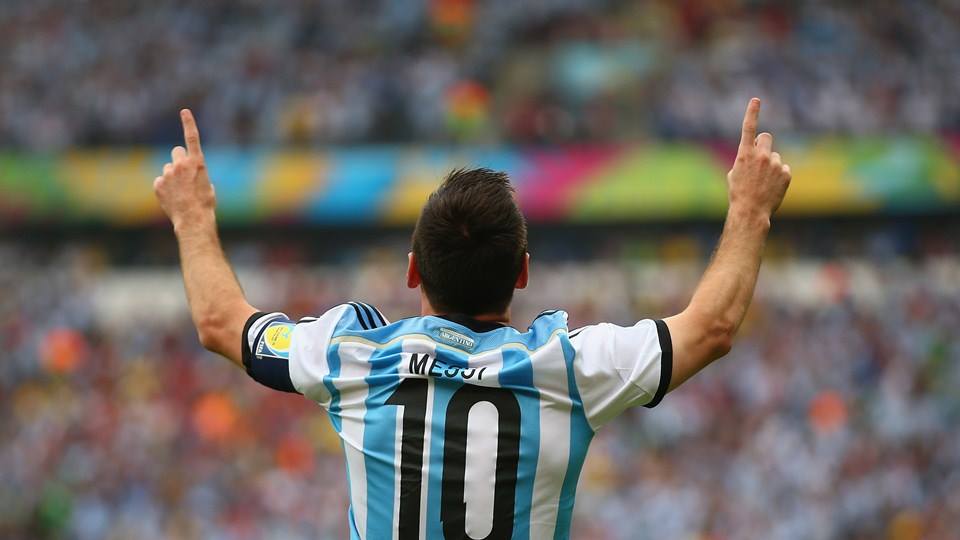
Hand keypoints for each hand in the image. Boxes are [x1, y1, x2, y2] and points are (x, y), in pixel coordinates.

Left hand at [154, 109, 215, 229]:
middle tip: (183, 174)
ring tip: (180, 192)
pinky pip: (161, 181)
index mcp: (197, 163)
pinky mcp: (158, 184)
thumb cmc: (205, 204)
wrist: (193, 219)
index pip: (192, 138)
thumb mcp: (208, 186)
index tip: (184, 111)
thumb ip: (198, 175)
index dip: (188, 123)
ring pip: (168, 169)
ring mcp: (168, 174)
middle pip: (175, 152)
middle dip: (178, 160)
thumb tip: (193, 177)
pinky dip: (165, 188)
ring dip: (172, 176)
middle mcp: (180, 165)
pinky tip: (173, 198)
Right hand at [726, 98, 791, 219]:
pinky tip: (772, 187)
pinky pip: (783, 169)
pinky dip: (779, 176)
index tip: (756, 100)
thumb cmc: (739, 193)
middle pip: (767, 137)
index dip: (752, 112)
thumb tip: (755, 152)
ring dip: (770, 165)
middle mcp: (761, 155)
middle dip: (764, 144)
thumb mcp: (735, 173)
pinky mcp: (786, 173)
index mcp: (744, 154)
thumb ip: (744, 158)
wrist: (751, 211)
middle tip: (760, 158)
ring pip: (775, 157)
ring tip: (763, 183)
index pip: (748, 128)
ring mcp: (775, 164)